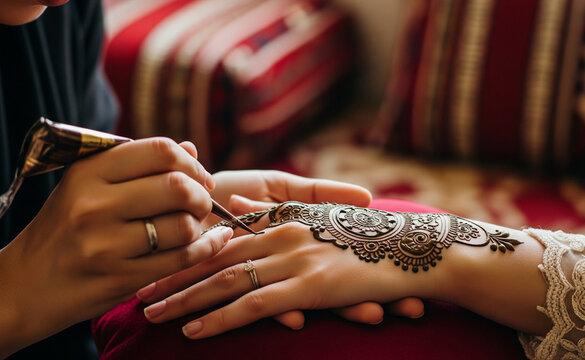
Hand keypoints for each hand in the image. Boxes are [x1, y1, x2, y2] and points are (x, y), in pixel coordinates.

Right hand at [0, 138, 231, 355]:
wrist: (25, 285)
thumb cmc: (65, 228)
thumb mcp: (88, 186)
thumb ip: (139, 166)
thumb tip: (192, 149)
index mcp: (88, 172)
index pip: (160, 151)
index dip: (192, 163)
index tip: (199, 177)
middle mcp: (94, 205)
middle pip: (177, 187)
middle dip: (201, 195)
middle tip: (201, 203)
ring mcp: (105, 245)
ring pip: (183, 226)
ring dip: (200, 226)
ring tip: (192, 227)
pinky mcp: (119, 279)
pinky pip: (181, 259)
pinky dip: (206, 248)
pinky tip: (211, 242)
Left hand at [139, 170, 423, 327]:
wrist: (415, 249)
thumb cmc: (369, 239)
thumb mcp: (318, 220)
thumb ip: (272, 214)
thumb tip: (233, 208)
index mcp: (283, 221)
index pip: (224, 238)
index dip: (187, 251)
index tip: (155, 263)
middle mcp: (282, 236)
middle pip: (216, 258)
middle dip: (173, 275)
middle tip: (137, 292)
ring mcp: (295, 260)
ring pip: (226, 280)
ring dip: (186, 299)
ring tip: (151, 314)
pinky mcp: (310, 286)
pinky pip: (255, 304)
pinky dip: (221, 317)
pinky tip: (195, 331)